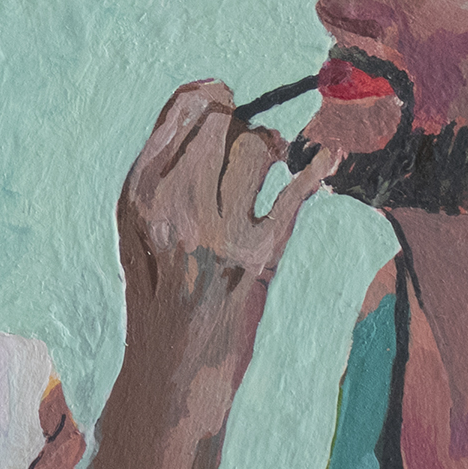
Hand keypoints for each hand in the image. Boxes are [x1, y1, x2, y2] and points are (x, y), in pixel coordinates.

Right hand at [118, 80, 340, 431]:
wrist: (172, 375)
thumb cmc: (158, 295)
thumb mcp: (138, 228)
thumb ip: (165, 170)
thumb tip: (217, 104)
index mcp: (136, 193)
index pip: (182, 108)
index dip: (211, 94)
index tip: (225, 96)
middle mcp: (172, 206)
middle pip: (222, 119)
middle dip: (240, 118)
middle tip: (246, 138)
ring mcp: (216, 231)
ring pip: (258, 146)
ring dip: (271, 147)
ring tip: (269, 165)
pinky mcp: (258, 257)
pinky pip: (297, 191)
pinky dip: (319, 168)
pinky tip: (331, 154)